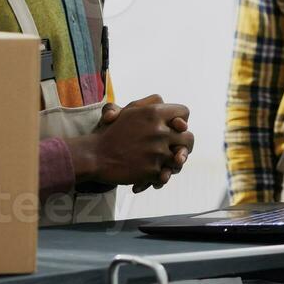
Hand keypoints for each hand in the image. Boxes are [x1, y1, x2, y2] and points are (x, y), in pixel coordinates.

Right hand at [68, 95, 193, 190]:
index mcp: (154, 113)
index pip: (184, 112)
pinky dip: (160, 177)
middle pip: (189, 138)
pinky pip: (166, 174)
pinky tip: (154, 177)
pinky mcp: (152, 170)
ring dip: (175, 163)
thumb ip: (151, 105)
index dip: (182, 121)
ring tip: (167, 164)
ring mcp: (157, 152)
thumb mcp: (129, 111)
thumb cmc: (112, 132)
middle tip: (177, 150)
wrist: (94, 156)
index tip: (175, 128)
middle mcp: (159, 131)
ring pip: (181, 159)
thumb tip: (171, 111)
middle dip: (184, 145)